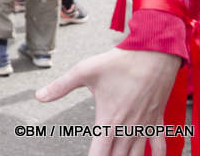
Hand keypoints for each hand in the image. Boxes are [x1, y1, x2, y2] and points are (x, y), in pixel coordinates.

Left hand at [36, 49, 179, 154]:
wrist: (153, 54)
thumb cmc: (120, 62)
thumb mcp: (84, 71)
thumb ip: (61, 86)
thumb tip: (39, 96)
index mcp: (109, 120)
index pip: (100, 154)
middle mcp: (128, 128)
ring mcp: (145, 126)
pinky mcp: (157, 120)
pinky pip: (160, 146)